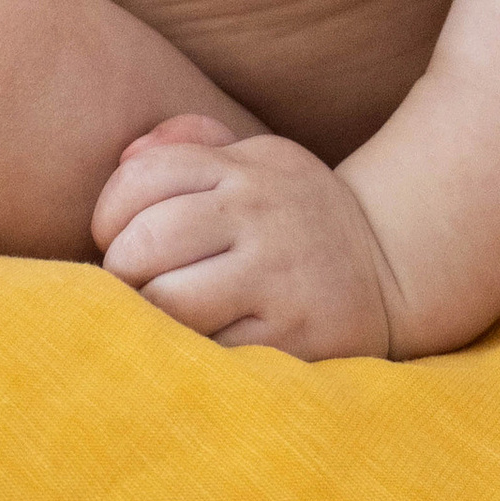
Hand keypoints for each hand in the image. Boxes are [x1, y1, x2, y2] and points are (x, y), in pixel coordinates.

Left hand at [93, 116, 400, 357]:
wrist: (390, 265)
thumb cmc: (294, 215)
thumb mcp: (255, 161)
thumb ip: (188, 148)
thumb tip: (125, 158)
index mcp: (244, 170)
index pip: (142, 178)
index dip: (109, 213)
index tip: (116, 238)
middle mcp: (261, 217)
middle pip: (147, 243)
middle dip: (122, 272)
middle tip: (135, 286)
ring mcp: (277, 279)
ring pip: (169, 303)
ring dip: (146, 317)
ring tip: (160, 318)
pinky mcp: (291, 338)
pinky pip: (207, 351)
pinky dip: (187, 352)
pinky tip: (197, 344)